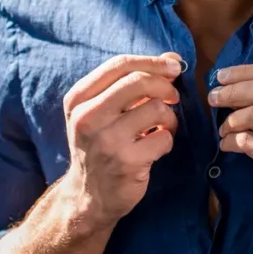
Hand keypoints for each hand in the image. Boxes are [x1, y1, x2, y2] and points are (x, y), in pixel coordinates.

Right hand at [61, 54, 182, 228]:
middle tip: (173, 96)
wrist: (89, 195)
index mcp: (79, 99)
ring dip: (169, 117)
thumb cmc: (100, 144)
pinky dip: (167, 140)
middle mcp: (88, 117)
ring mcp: (107, 140)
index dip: (152, 61)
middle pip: (138, 82)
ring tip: (163, 127)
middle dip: (165, 85)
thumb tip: (172, 58)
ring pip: (156, 109)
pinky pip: (164, 138)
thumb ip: (132, 82)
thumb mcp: (103, 111)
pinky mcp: (126, 162)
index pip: (119, 65)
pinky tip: (156, 147)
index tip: (174, 67)